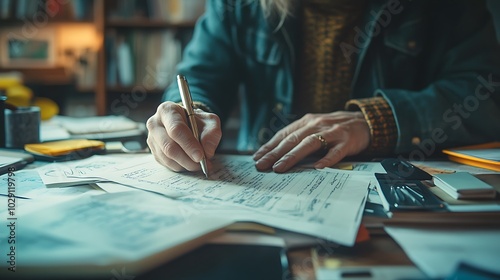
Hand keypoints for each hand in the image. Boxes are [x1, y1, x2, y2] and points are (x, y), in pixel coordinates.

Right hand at [146, 101, 221, 171]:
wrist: (188, 124)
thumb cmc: (197, 121)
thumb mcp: (210, 121)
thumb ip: (212, 133)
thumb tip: (207, 151)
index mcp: (167, 110)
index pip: (176, 129)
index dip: (189, 144)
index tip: (200, 156)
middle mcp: (155, 124)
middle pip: (168, 146)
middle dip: (187, 159)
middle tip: (202, 164)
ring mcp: (152, 139)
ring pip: (167, 158)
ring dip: (185, 165)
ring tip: (199, 164)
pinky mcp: (154, 152)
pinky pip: (166, 164)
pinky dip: (181, 166)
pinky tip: (190, 163)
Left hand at [253, 111, 369, 172]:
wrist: (364, 121)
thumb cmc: (334, 128)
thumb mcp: (314, 128)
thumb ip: (298, 137)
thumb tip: (275, 153)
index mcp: (306, 122)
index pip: (284, 134)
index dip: (269, 146)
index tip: (256, 157)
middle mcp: (316, 124)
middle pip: (292, 139)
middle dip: (275, 153)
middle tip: (261, 165)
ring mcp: (332, 132)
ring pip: (309, 144)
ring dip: (293, 156)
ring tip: (280, 167)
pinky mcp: (347, 141)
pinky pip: (335, 151)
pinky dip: (327, 159)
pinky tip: (317, 167)